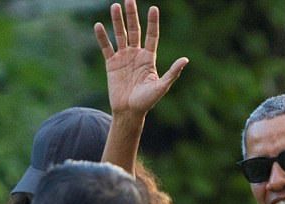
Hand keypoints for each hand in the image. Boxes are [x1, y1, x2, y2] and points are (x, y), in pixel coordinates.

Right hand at [93, 0, 187, 117]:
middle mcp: (136, 55)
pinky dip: (102, 37)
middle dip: (132, 15)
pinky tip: (99, 25)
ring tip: (114, 6)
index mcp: (149, 58)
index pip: (151, 36)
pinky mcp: (111, 64)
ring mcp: (123, 58)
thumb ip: (172, 73)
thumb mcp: (161, 87)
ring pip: (120, 35)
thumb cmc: (147, 101)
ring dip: (117, 21)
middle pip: (135, 30)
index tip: (153, 8)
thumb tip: (185, 60)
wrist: (129, 112)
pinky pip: (106, 47)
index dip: (152, 23)